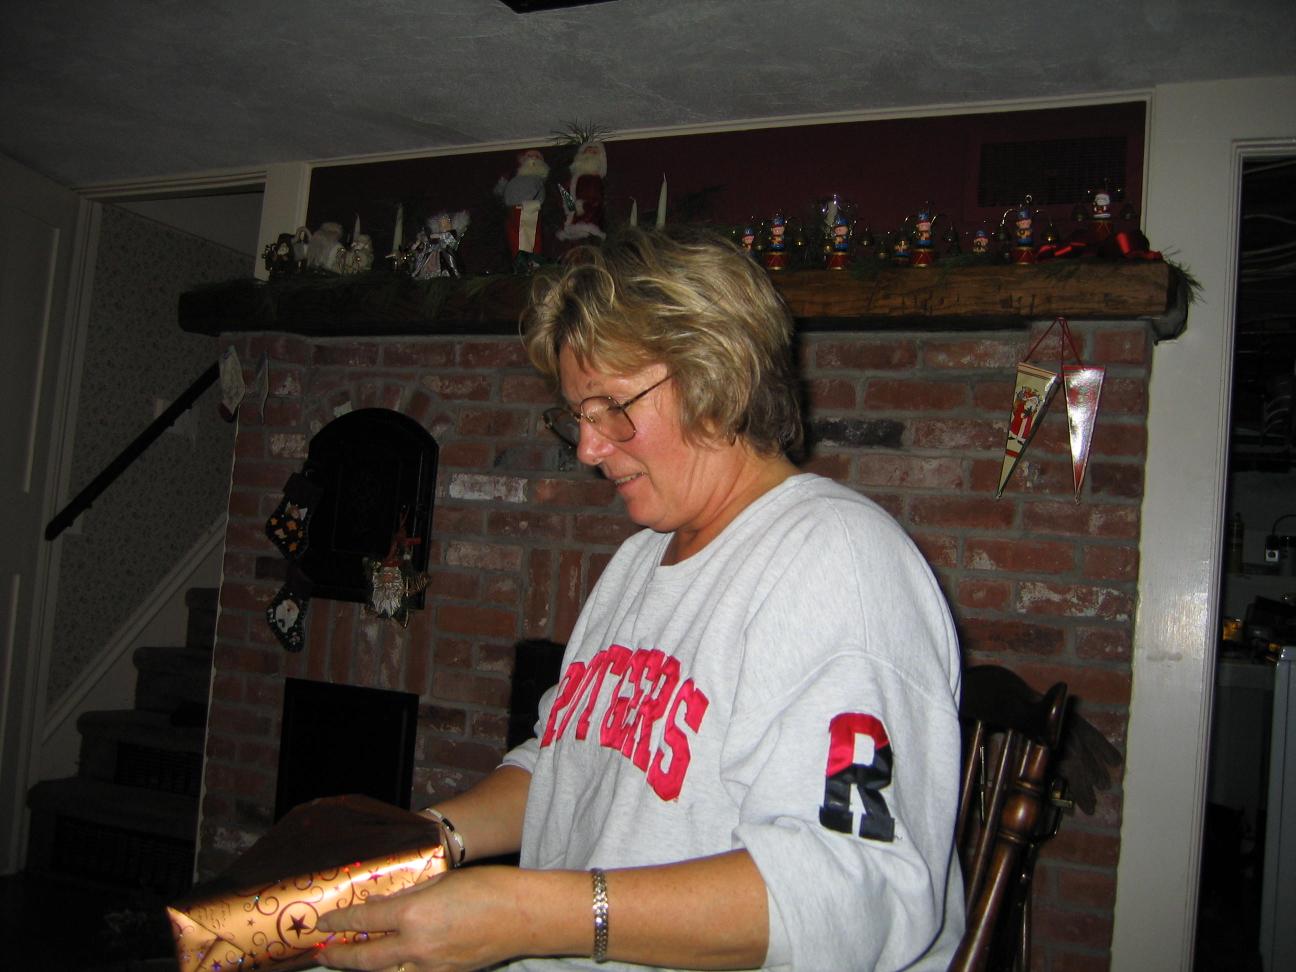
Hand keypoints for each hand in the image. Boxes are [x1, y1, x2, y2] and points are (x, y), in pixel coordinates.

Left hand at [317, 866, 538, 971]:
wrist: (525, 915)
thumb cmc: (488, 887)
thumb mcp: (442, 879)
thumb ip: (408, 894)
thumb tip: (381, 904)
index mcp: (413, 914)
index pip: (362, 922)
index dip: (337, 924)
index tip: (321, 924)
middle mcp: (416, 946)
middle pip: (365, 959)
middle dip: (338, 957)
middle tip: (322, 953)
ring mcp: (430, 967)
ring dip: (368, 966)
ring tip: (355, 958)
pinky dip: (399, 969)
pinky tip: (396, 961)